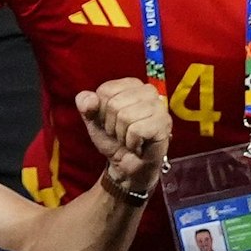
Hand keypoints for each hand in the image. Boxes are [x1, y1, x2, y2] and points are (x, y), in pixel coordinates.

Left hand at [79, 79, 170, 193]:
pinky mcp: (164, 124)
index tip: (111, 122)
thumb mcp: (93, 120)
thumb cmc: (113, 140)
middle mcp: (148, 91)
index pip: (106, 91)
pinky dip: (132, 143)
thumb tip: (89, 99)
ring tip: (129, 139)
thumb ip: (85, 105)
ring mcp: (159, 106)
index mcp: (131, 85)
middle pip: (115, 104)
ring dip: (122, 135)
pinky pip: (137, 130)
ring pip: (126, 117)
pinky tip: (138, 145)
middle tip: (121, 133)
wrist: (126, 166)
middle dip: (111, 125)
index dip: (102, 112)